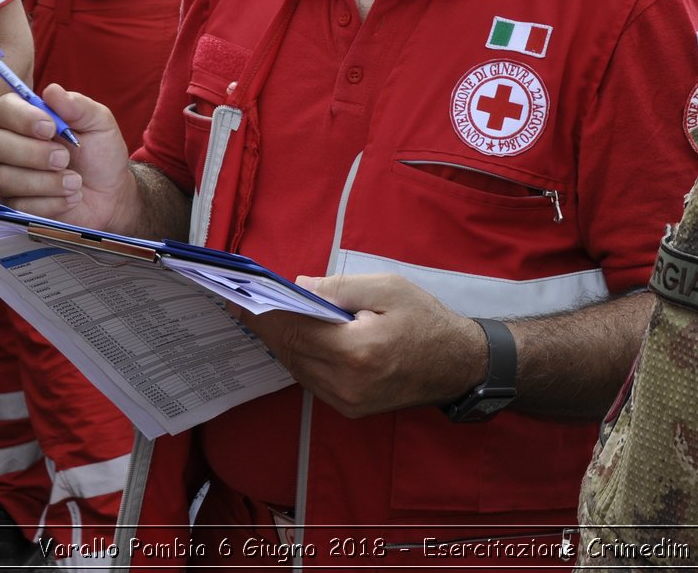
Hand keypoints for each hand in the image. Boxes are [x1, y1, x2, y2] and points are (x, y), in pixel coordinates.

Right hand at [0, 85, 134, 229]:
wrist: (112, 193)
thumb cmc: (101, 154)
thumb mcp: (99, 124)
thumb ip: (78, 106)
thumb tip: (52, 91)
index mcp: (27, 120)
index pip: (2, 109)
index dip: (20, 117)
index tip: (49, 127)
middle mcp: (10, 146)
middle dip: (33, 153)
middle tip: (64, 158)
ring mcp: (9, 177)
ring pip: (4, 177)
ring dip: (46, 181)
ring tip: (75, 181)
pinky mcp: (15, 206)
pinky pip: (19, 206)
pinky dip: (52, 202)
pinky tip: (71, 198)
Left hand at [239, 274, 486, 418]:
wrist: (458, 365)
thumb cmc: (426, 320)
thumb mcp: (388, 288)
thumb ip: (340, 288)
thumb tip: (299, 287)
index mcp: (356, 351)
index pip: (295, 330)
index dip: (264, 314)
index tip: (238, 300)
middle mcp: (347, 384)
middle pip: (291, 351)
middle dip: (267, 326)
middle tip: (243, 304)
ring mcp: (347, 402)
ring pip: (297, 368)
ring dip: (280, 343)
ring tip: (262, 318)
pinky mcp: (350, 410)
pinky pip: (312, 381)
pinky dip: (299, 358)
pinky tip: (292, 339)